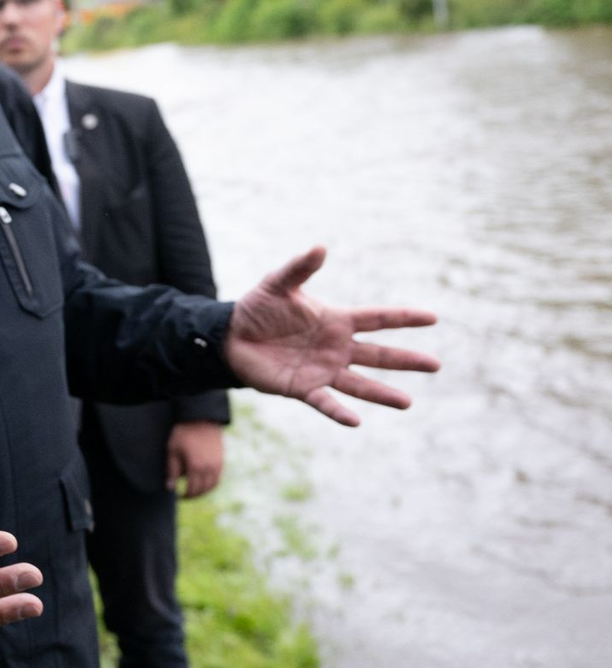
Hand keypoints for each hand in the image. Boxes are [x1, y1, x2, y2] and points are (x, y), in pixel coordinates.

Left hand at [165, 421, 223, 497]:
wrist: (201, 418)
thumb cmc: (184, 433)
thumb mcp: (173, 450)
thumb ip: (172, 470)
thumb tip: (170, 488)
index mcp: (195, 466)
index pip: (192, 489)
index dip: (186, 495)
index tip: (179, 496)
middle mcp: (209, 468)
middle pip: (203, 489)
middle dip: (194, 495)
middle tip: (185, 496)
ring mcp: (217, 464)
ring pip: (212, 486)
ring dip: (203, 491)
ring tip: (194, 491)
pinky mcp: (221, 460)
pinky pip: (218, 478)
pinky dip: (211, 484)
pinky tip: (203, 482)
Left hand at [225, 246, 438, 425]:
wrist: (231, 336)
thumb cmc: (258, 307)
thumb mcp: (278, 283)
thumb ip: (300, 268)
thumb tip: (320, 247)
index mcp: (336, 320)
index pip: (377, 319)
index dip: (404, 317)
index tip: (433, 317)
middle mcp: (336, 347)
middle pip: (378, 354)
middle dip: (406, 360)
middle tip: (436, 365)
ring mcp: (322, 369)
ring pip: (360, 384)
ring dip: (382, 393)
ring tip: (407, 402)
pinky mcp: (303, 388)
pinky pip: (325, 401)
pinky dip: (339, 411)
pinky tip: (355, 421)